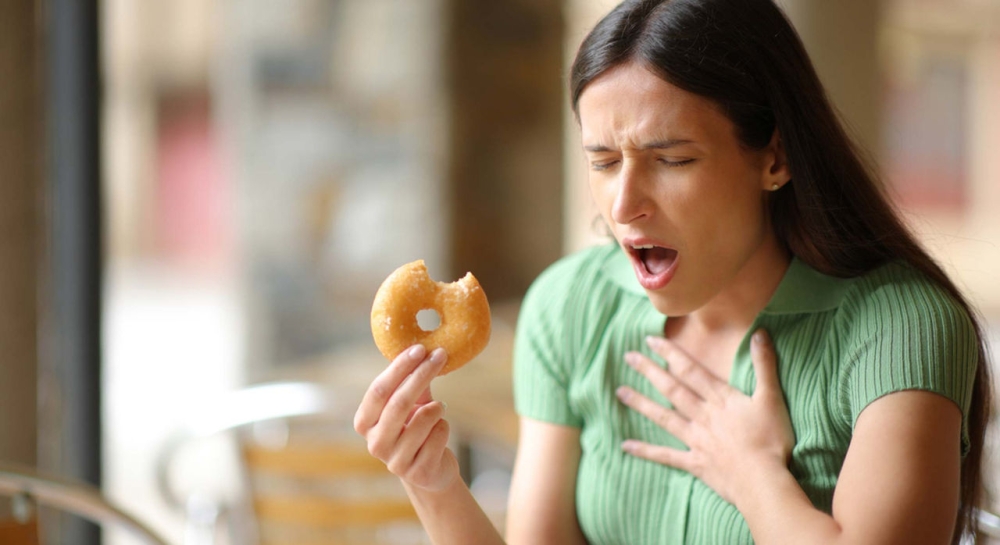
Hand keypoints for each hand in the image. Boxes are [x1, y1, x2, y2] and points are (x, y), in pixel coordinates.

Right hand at [354, 344, 458, 491]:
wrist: (430, 471)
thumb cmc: (417, 430)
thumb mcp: (410, 405)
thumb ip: (410, 383)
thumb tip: (421, 351)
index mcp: (365, 423)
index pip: (378, 390)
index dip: (399, 368)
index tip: (419, 348)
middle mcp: (375, 444)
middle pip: (399, 403)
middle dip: (422, 375)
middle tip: (440, 355)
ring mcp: (395, 461)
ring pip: (423, 419)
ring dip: (437, 407)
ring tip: (440, 408)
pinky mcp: (418, 472)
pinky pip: (439, 435)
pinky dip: (444, 427)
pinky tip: (440, 433)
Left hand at [616, 330, 794, 504]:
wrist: (764, 482)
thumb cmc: (772, 440)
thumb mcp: (772, 398)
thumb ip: (764, 365)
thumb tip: (760, 332)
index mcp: (721, 399)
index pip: (691, 370)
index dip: (670, 353)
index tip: (650, 340)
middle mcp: (703, 416)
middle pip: (672, 389)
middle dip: (649, 371)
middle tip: (628, 357)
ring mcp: (696, 440)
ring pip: (663, 418)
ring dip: (641, 404)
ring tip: (620, 392)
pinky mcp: (695, 463)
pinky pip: (665, 456)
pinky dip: (645, 451)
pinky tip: (625, 445)